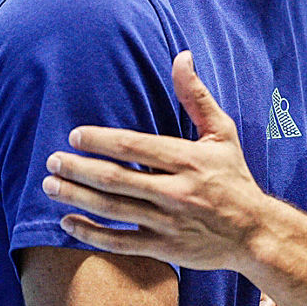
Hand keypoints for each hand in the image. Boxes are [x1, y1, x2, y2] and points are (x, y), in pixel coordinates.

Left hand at [42, 51, 268, 271]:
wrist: (255, 232)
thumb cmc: (234, 177)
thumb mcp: (222, 134)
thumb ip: (197, 97)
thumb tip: (181, 56)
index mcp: (189, 160)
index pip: (134, 147)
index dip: (100, 141)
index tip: (74, 136)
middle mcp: (177, 192)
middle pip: (116, 179)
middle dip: (78, 169)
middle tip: (52, 161)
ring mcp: (169, 223)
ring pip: (113, 209)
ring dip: (76, 197)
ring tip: (51, 185)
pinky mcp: (165, 248)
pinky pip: (120, 243)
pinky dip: (91, 234)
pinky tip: (67, 222)